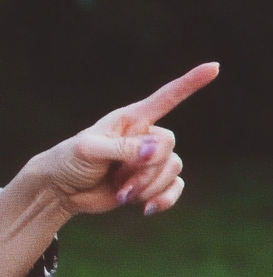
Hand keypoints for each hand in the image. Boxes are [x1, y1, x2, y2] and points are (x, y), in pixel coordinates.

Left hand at [31, 62, 218, 216]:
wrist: (61, 189)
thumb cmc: (69, 160)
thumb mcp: (89, 150)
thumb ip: (123, 148)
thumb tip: (157, 151)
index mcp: (130, 119)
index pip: (166, 97)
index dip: (190, 83)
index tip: (214, 67)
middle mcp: (144, 136)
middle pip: (169, 147)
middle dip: (146, 169)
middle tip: (117, 179)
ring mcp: (149, 161)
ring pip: (172, 170)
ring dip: (147, 187)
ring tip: (120, 193)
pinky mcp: (151, 183)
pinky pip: (176, 188)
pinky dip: (165, 200)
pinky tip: (147, 209)